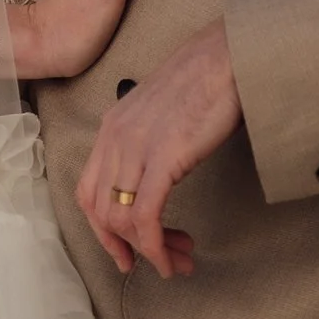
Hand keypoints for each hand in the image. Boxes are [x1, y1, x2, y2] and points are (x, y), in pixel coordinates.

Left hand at [75, 21, 241, 276]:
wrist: (229, 55)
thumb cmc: (207, 79)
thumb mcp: (162, 112)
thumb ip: (149, 140)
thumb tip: (157, 173)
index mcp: (112, 127)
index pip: (88, 192)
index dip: (102, 230)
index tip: (125, 252)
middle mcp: (114, 138)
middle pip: (99, 211)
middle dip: (126, 247)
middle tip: (157, 262)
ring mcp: (135, 147)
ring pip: (121, 219)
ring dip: (149, 250)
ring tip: (178, 260)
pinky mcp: (162, 156)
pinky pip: (145, 215)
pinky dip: (154, 245)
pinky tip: (171, 258)